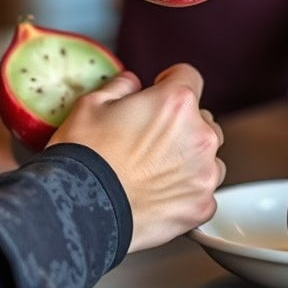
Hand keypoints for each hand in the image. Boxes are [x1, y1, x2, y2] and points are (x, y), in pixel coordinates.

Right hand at [47, 63, 224, 252]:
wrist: (80, 210)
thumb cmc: (85, 157)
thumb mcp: (91, 104)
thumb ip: (120, 86)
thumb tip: (131, 84)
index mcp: (175, 103)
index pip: (188, 77)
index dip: (169, 81)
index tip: (160, 90)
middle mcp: (199, 136)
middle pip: (201, 119)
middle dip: (180, 125)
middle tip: (148, 139)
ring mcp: (204, 174)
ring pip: (207, 158)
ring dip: (188, 160)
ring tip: (152, 171)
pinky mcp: (201, 207)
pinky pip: (202, 192)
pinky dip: (185, 192)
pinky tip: (156, 194)